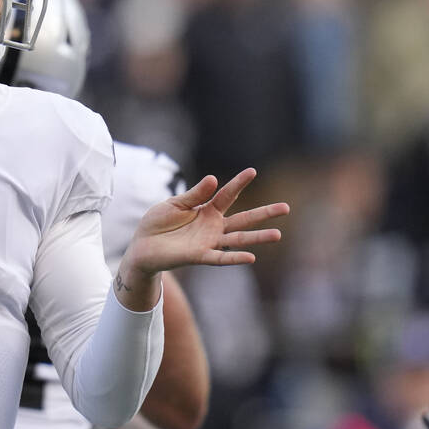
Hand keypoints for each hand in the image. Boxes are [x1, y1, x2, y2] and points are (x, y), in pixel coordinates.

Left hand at [122, 168, 288, 276]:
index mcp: (206, 210)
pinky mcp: (199, 256)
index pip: (227, 194)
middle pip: (243, 218)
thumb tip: (214, 178)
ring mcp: (208, 242)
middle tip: (286, 207)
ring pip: (238, 239)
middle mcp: (213, 226)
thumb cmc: (157, 223)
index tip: (253, 171)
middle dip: (264, 213)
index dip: (239, 183)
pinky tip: (251, 257)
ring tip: (278, 234)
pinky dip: (235, 257)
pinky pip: (221, 257)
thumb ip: (195, 194)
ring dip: (257, 237)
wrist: (142, 246)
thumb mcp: (174, 204)